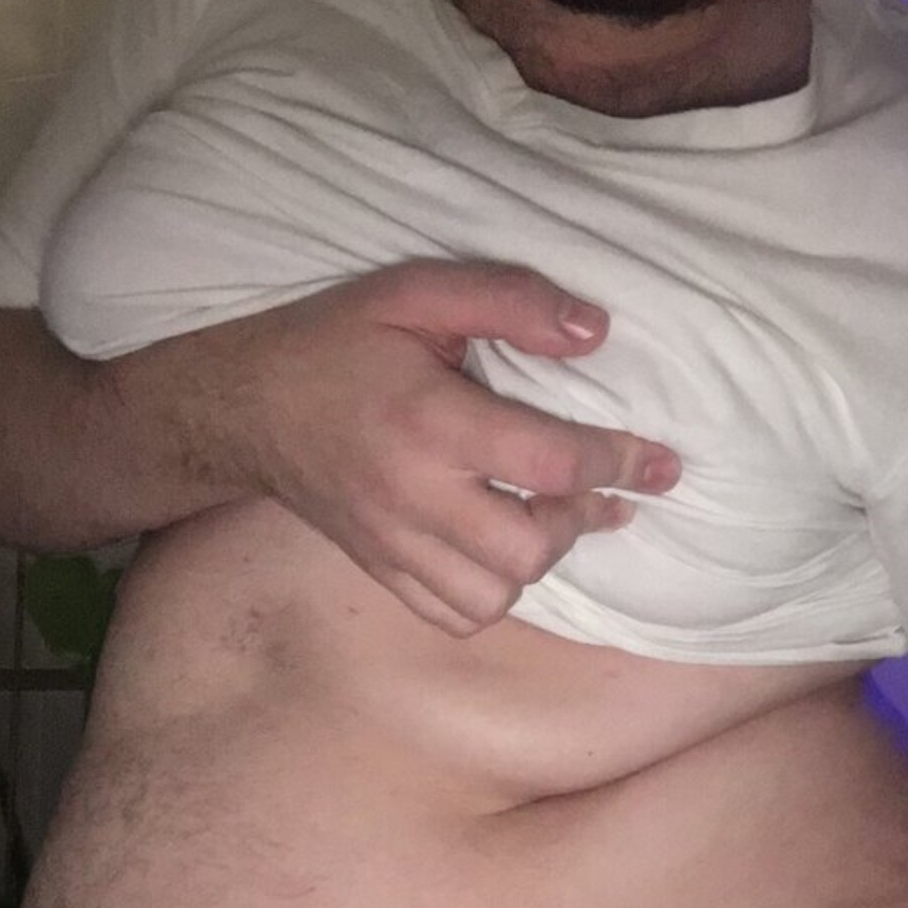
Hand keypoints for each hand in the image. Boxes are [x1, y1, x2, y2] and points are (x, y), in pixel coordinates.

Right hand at [235, 259, 680, 635]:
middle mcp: (414, 496)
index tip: (663, 463)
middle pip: (528, 549)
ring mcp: (394, 544)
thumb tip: (597, 334)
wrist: (245, 406)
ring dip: (537, 561)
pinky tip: (501, 554)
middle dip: (579, 521)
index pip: (550, 462)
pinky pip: (454, 616)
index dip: (620, 461)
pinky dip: (493, 595)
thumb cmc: (336, 343)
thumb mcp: (418, 291)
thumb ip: (510, 302)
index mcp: (430, 421)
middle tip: (595, 489)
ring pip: (496, 597)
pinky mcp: (381, 571)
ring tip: (546, 519)